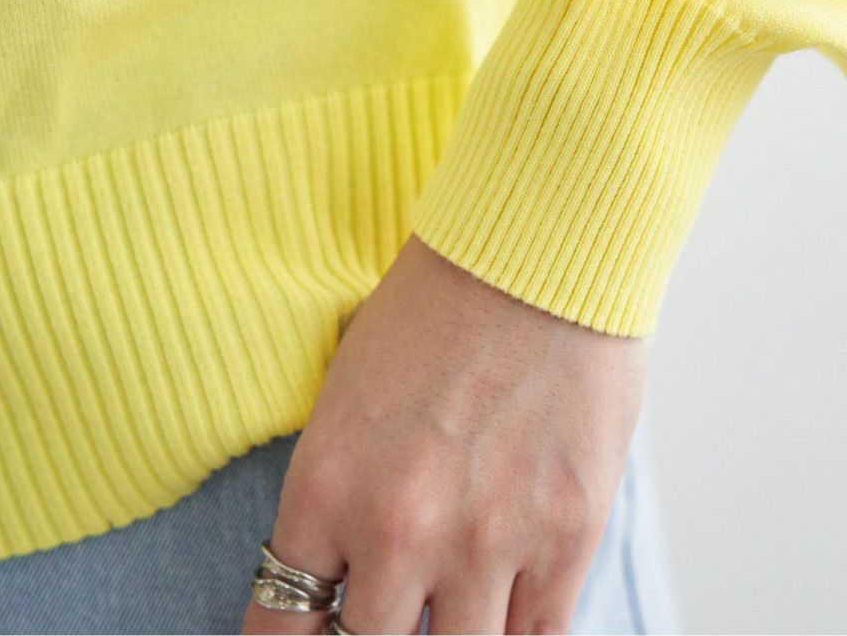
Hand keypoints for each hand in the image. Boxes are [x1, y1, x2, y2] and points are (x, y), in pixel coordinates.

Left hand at [240, 233, 646, 634]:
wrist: (542, 248)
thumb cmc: (441, 301)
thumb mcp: (350, 394)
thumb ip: (343, 494)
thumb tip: (348, 571)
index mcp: (325, 489)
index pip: (280, 630)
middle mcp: (398, 532)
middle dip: (376, 634)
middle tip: (393, 605)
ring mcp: (487, 542)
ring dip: (451, 632)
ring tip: (453, 603)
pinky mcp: (566, 536)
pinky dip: (519, 635)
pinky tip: (509, 613)